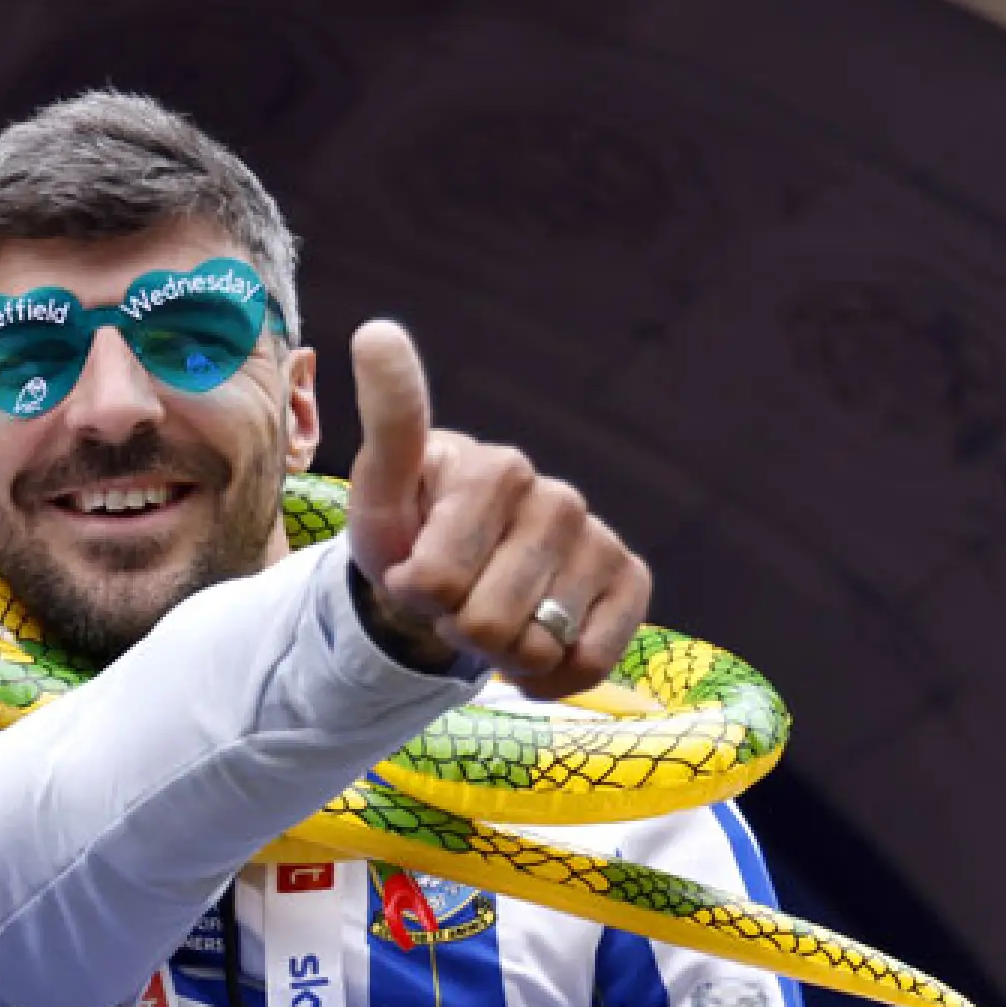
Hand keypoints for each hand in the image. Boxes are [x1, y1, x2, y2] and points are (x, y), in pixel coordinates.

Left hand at [338, 321, 648, 698]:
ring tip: (486, 614)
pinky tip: (528, 650)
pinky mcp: (630, 580)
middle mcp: (558, 496)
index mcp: (495, 468)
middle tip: (447, 601)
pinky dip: (551, 677)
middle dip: (454, 627)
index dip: (417, 594)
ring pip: (538, 647)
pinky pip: (591, 661)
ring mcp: (598, 538)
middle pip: (486, 622)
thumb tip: (376, 329)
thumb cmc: (409, 531)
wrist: (448, 577)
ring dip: (498, 653)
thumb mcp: (379, 490)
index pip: (438, 580)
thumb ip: (386, 422)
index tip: (411, 575)